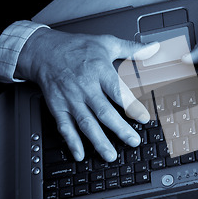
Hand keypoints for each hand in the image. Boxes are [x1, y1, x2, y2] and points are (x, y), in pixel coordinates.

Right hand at [16, 28, 159, 161]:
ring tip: (111, 155)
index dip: (131, 106)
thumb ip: (132, 48)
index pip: (118, 92)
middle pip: (104, 112)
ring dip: (99, 141)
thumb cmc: (77, 47)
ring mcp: (71, 99)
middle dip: (120, 129)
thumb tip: (154, 48)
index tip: (144, 118)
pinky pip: (65, 127)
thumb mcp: (106, 42)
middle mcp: (85, 88)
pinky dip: (72, 142)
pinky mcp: (58, 107)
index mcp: (99, 72)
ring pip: (86, 123)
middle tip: (134, 141)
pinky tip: (80, 154)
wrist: (43, 51)